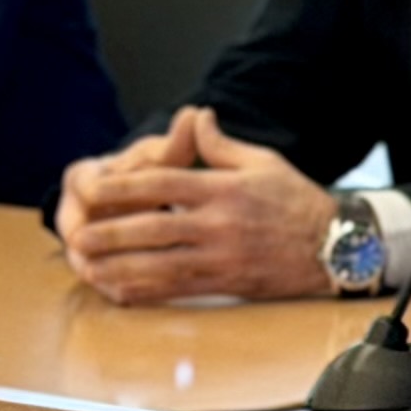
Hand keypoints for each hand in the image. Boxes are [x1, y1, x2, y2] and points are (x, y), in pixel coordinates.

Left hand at [55, 106, 336, 303]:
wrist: (336, 246)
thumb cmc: (297, 200)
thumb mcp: (262, 161)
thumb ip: (221, 145)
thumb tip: (195, 118)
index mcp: (222, 189)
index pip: (161, 184)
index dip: (121, 187)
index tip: (89, 188)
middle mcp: (218, 224)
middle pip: (151, 228)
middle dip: (108, 232)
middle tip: (74, 235)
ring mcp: (221, 257)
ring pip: (158, 264)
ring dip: (117, 267)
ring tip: (86, 266)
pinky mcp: (226, 283)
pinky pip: (178, 289)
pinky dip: (145, 291)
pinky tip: (119, 290)